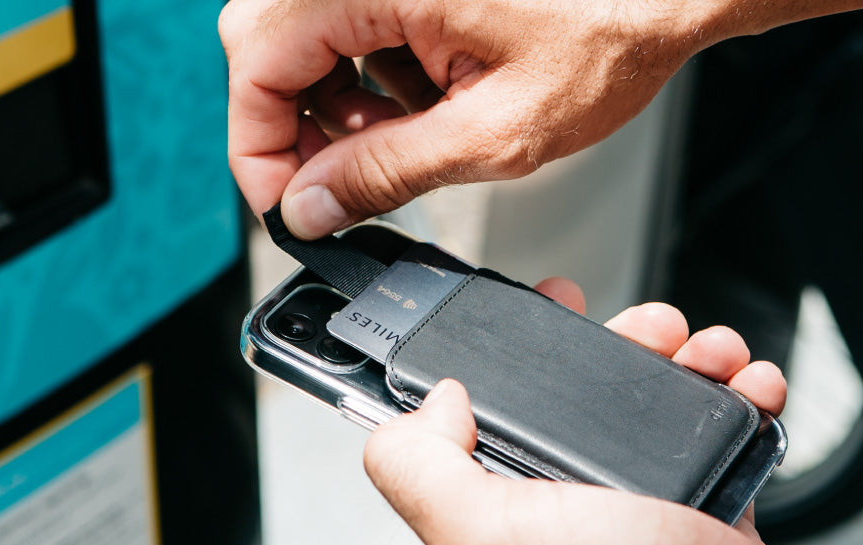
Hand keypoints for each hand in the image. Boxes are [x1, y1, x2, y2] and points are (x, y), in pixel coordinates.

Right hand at [218, 0, 779, 238]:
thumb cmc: (607, 31)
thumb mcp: (495, 132)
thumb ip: (386, 173)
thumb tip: (309, 207)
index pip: (255, 65)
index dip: (259, 150)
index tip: (287, 205)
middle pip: (267, 46)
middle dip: (299, 127)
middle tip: (346, 182)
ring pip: (304, 36)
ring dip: (339, 101)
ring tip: (411, 133)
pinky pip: (349, 18)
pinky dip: (373, 71)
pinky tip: (428, 97)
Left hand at [363, 278, 862, 544]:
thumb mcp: (491, 537)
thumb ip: (425, 470)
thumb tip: (433, 401)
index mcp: (505, 510)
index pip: (481, 413)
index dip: (505, 355)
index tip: (543, 311)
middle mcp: (566, 506)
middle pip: (578, 393)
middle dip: (620, 344)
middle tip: (651, 331)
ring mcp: (639, 505)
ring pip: (653, 401)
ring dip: (688, 359)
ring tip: (711, 356)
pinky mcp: (702, 506)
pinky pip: (715, 429)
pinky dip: (738, 395)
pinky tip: (750, 390)